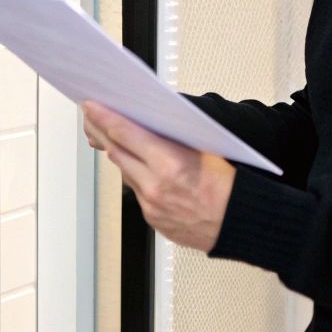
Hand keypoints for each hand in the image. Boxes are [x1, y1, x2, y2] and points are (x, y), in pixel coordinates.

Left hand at [82, 101, 235, 252]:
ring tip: (112, 139)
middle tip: (92, 118)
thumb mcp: (205, 149)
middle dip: (102, 133)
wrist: (240, 223)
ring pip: (124, 173)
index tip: (91, 107)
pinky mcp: (152, 219)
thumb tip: (150, 123)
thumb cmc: (230, 186)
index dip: (104, 118)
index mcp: (169, 164)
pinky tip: (137, 168)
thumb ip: (172, 138)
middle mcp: (155, 186)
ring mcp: (151, 206)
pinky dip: (135, 178)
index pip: (125, 134)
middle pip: (117, 152)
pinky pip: (136, 193)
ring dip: (118, 155)